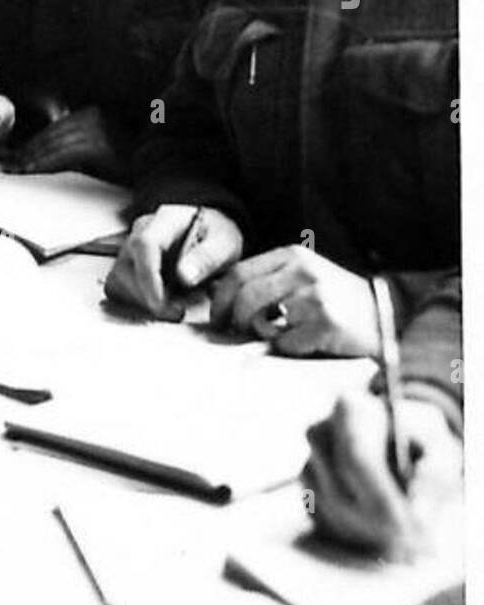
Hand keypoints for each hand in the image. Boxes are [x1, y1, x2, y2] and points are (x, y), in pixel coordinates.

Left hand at [5, 105, 120, 177]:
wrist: (161, 161)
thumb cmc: (131, 158)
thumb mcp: (103, 146)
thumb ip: (79, 145)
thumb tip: (48, 155)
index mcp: (92, 115)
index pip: (55, 128)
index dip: (34, 142)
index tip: (17, 154)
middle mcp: (93, 118)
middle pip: (51, 134)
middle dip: (28, 149)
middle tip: (10, 163)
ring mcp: (97, 131)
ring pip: (54, 143)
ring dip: (33, 156)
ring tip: (18, 168)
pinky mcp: (100, 146)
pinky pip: (64, 154)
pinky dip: (46, 161)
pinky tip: (34, 170)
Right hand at [104, 204, 242, 318]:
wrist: (209, 236)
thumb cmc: (215, 236)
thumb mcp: (225, 243)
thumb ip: (207, 257)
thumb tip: (184, 276)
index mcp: (165, 220)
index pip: (144, 245)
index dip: (148, 277)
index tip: (159, 303)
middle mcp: (140, 232)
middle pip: (126, 267)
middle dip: (147, 296)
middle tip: (176, 310)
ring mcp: (130, 249)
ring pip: (119, 281)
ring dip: (143, 301)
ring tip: (173, 305)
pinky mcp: (127, 267)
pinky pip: (119, 288)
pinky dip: (137, 302)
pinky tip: (160, 302)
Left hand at [209, 247, 379, 355]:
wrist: (387, 315)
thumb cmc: (338, 302)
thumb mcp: (303, 278)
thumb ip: (269, 281)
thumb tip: (221, 299)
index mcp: (292, 256)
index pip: (238, 273)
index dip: (220, 299)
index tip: (217, 319)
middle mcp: (302, 270)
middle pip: (245, 295)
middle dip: (232, 319)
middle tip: (234, 334)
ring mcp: (315, 295)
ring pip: (261, 319)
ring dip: (260, 334)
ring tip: (275, 336)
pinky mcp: (325, 322)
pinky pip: (286, 342)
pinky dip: (288, 348)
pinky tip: (306, 343)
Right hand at [302, 390, 462, 561]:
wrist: (394, 440)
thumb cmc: (418, 441)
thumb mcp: (441, 447)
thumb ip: (434, 477)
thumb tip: (415, 514)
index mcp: (351, 409)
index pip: (356, 459)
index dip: (381, 499)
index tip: (408, 530)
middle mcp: (319, 433)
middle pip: (341, 492)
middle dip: (378, 526)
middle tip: (414, 547)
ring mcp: (308, 463)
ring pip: (333, 513)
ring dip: (370, 534)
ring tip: (406, 536)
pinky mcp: (305, 491)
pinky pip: (326, 524)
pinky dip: (356, 537)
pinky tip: (383, 530)